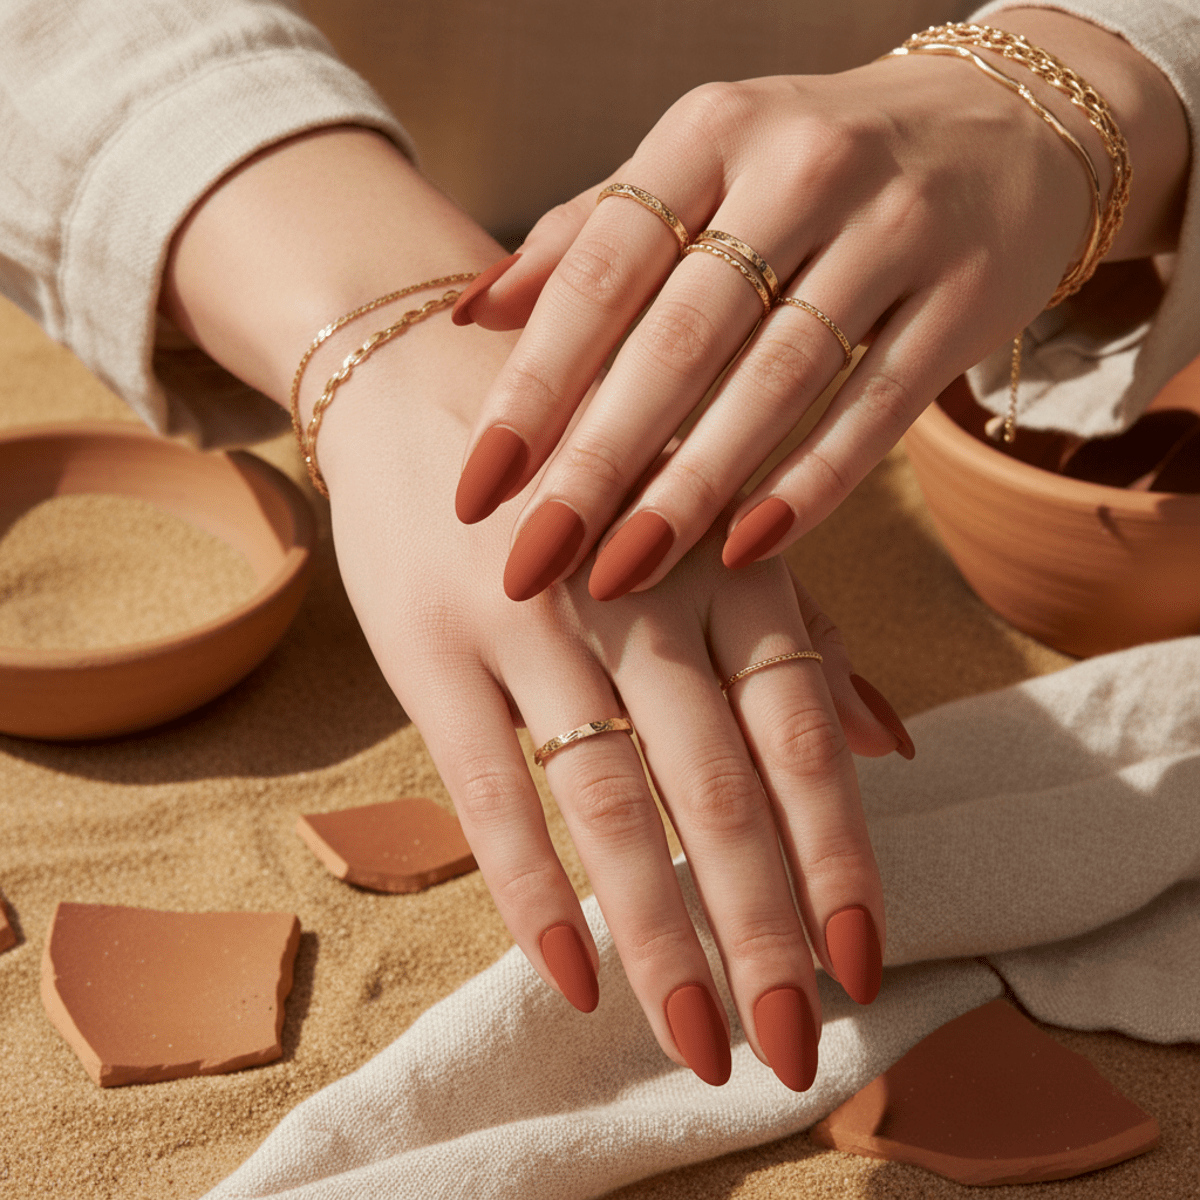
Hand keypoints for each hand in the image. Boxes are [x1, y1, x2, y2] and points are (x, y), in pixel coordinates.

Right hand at [160, 124, 912, 1087]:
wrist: (416, 379)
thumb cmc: (588, 466)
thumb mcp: (706, 522)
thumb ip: (797, 629)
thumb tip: (893, 741)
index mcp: (725, 560)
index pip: (800, 731)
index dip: (837, 853)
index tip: (861, 964)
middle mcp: (642, 594)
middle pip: (721, 788)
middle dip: (762, 928)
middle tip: (790, 1050)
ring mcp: (532, 623)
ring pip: (614, 805)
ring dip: (662, 936)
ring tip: (698, 1041)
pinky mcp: (433, 651)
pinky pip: (489, 792)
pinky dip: (533, 893)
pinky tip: (572, 980)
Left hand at [453, 10, 1186, 600]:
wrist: (1000, 126)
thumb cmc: (811, 166)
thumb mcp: (702, 164)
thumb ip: (594, 230)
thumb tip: (476, 309)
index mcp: (710, 131)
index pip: (601, 269)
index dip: (533, 386)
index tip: (478, 489)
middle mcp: (800, 167)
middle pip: (679, 337)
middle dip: (596, 462)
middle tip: (533, 560)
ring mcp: (894, 228)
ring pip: (775, 380)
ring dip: (690, 490)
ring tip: (621, 574)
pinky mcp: (967, 296)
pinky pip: (875, 408)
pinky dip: (810, 484)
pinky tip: (745, 551)